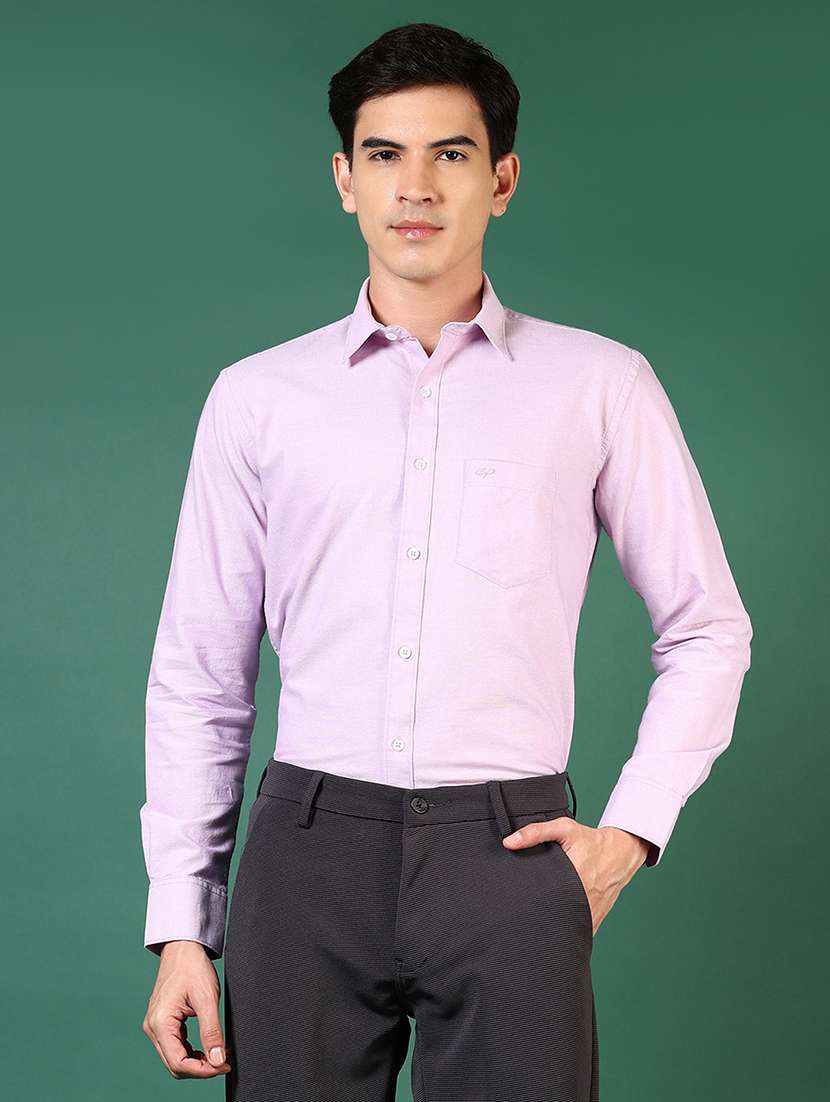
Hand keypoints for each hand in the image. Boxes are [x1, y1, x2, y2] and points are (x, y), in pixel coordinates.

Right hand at [142, 940, 231, 1078]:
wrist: (182, 948)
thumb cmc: (192, 967)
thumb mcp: (207, 998)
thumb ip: (212, 1032)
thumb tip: (218, 1060)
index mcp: (160, 1023)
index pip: (178, 1063)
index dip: (203, 1070)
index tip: (223, 1066)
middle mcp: (153, 1027)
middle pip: (174, 1064)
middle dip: (200, 1068)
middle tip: (224, 1062)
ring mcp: (155, 1025)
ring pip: (174, 1058)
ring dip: (196, 1061)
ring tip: (218, 1055)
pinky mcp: (162, 1022)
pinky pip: (174, 1046)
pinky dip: (191, 1052)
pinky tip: (207, 1048)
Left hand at [502, 819, 649, 934]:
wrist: (620, 853)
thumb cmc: (590, 841)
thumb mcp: (563, 829)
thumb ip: (535, 832)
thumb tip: (509, 842)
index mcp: (573, 878)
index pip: (543, 898)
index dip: (528, 902)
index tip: (515, 903)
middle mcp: (582, 899)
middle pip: (552, 915)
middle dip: (536, 916)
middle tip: (521, 914)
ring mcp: (589, 913)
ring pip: (564, 928)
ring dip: (551, 925)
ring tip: (536, 921)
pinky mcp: (594, 919)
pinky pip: (576, 931)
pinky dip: (566, 929)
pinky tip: (554, 925)